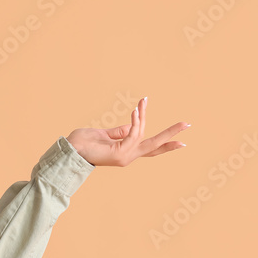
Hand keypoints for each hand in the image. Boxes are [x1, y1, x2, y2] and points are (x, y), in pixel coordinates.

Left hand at [66, 96, 189, 166]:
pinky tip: (135, 110)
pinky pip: (132, 135)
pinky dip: (135, 122)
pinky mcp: (118, 154)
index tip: (182, 142)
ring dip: (143, 116)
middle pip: (155, 146)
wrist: (69, 150)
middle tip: (187, 123)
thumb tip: (131, 125)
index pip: (150, 148)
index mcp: (126, 152)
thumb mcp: (104, 134)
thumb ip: (119, 131)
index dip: (166, 144)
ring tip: (144, 101)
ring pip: (144, 136)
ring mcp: (124, 157)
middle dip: (171, 134)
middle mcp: (128, 157)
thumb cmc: (83, 142)